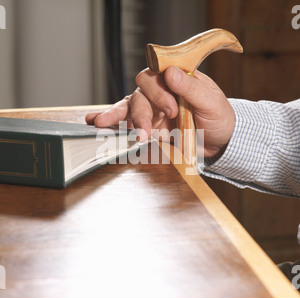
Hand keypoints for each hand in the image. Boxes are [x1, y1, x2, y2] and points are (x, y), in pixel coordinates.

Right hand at [86, 66, 235, 158]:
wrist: (219, 143)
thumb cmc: (219, 119)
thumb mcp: (212, 103)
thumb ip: (192, 88)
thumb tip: (171, 72)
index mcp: (177, 80)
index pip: (158, 74)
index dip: (158, 91)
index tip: (170, 109)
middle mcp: (162, 92)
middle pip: (140, 92)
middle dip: (140, 112)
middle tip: (145, 130)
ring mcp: (153, 109)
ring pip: (129, 106)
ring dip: (117, 116)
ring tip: (101, 124)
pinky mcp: (149, 126)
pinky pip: (127, 121)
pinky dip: (111, 120)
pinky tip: (95, 121)